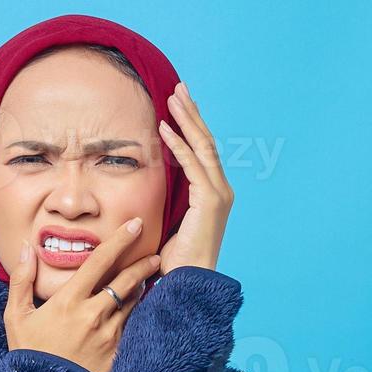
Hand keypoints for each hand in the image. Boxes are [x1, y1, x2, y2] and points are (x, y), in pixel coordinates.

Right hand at [4, 217, 162, 371]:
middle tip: (155, 253)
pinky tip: (141, 308)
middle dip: (143, 263)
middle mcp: (93, 315)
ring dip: (142, 288)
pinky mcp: (118, 353)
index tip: (135, 224)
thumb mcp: (16, 316)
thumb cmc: (28, 353)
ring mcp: (109, 335)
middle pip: (127, 280)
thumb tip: (26, 248)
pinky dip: (137, 313)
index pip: (100, 261)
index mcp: (69, 301)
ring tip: (149, 279)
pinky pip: (133, 326)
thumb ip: (21, 279)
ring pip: (133, 302)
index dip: (120, 239)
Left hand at [156, 81, 233, 275]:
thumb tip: (150, 187)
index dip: (192, 127)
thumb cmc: (176, 261)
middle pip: (207, 142)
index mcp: (213, 194)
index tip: (179, 106)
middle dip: (192, 114)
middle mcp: (221, 190)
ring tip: (173, 97)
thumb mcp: (170, 223)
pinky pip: (192, 165)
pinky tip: (164, 127)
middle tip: (180, 89)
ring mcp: (219, 194)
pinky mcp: (211, 200)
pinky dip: (178, 144)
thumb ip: (167, 201)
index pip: (203, 152)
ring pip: (203, 147)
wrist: (189, 283)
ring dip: (186, 120)